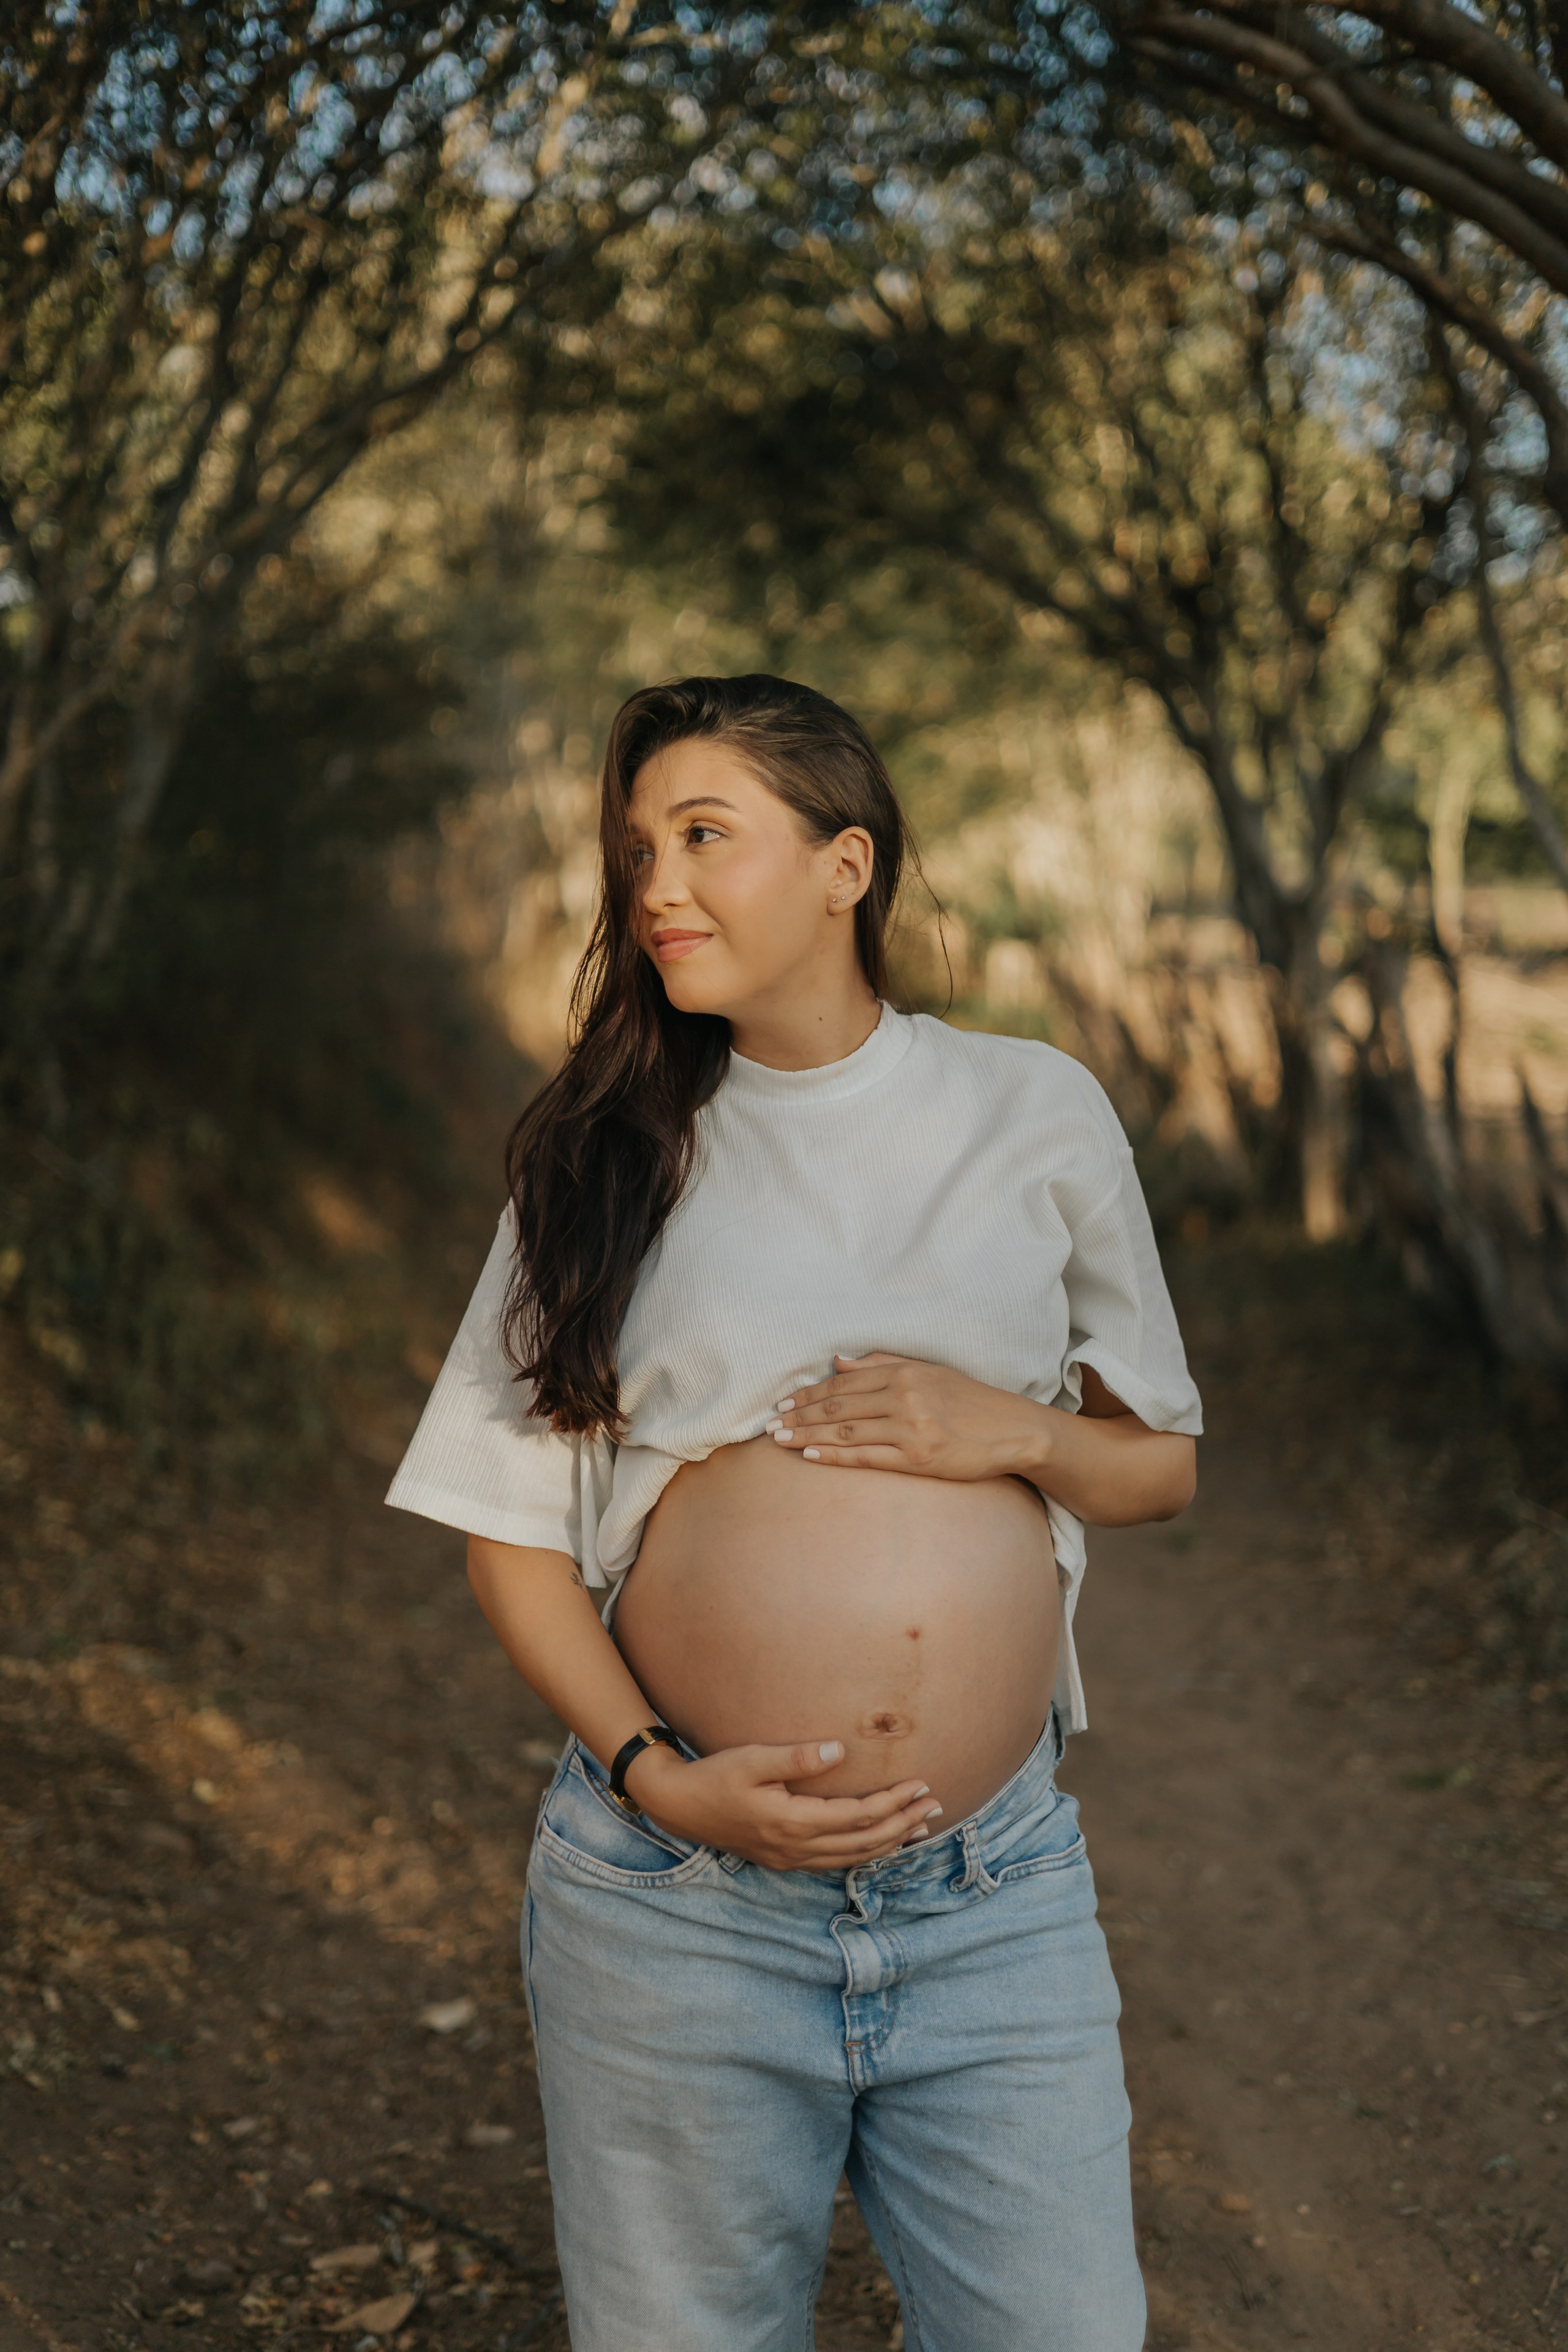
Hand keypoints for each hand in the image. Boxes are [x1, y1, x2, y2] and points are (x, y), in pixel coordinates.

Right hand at [624, 1736, 942, 1870]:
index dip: (893, 1802)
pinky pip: (835, 1863)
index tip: (921, 1784)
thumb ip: (795, 1757)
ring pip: (853, 1858)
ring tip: (919, 1828)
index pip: (858, 1815)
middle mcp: (795, 1847)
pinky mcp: (783, 1859)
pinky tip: (878, 1845)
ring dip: (889, 1843)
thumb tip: (839, 1751)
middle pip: (864, 1841)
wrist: (678, 1805)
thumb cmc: (715, 1776)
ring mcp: (790, 1858)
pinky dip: (864, 1854)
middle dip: (903, 1824)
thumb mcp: (752, 1759)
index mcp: (792, 1822)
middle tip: (936, 1806)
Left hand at [766, 1351, 1037, 1480]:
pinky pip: (867, 1456)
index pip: (844, 1382)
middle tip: (769, 1424)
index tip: (784, 1401)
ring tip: (779, 1440)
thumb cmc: (970, 1401)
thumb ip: (883, 1364)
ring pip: (846, 1430)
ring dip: (808, 1434)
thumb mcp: (929, 1372)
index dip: (809, 1393)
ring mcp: (911, 1427)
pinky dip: (835, 1455)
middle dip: (800, 1414)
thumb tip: (839, 1361)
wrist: (1013, 1429)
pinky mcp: (918, 1457)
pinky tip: (811, 1454)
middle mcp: (904, 1396)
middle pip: (839, 1405)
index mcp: (905, 1373)